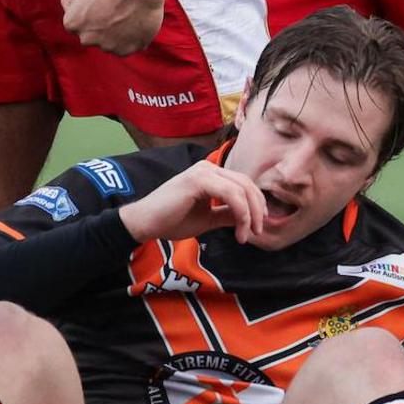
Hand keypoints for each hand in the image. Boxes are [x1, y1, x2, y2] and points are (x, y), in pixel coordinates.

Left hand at [61, 0, 165, 55]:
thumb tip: (70, 9)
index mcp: (72, 23)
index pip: (77, 24)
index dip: (89, 13)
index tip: (101, 4)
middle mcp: (86, 39)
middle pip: (92, 36)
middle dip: (100, 26)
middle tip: (114, 9)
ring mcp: (106, 46)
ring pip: (109, 43)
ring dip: (115, 33)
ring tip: (127, 14)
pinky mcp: (125, 50)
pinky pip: (125, 47)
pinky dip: (130, 39)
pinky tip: (135, 23)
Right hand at [117, 160, 264, 242]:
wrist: (145, 223)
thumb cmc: (171, 220)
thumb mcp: (208, 219)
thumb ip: (227, 214)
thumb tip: (249, 219)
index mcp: (211, 174)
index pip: (243, 184)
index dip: (256, 203)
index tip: (258, 226)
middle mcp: (209, 168)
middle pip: (246, 184)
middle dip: (257, 209)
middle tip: (258, 232)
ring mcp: (203, 171)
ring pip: (241, 188)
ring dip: (250, 214)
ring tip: (246, 235)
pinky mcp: (198, 180)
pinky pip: (231, 194)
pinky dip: (241, 213)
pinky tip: (238, 231)